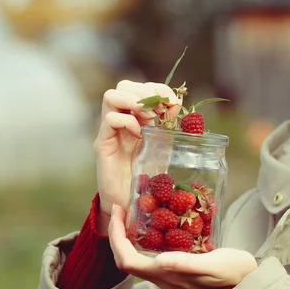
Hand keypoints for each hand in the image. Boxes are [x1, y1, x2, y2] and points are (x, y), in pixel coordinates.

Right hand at [94, 80, 181, 232]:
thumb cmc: (146, 177)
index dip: (160, 90)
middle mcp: (121, 119)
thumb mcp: (164, 149)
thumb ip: (171, 130)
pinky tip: (140, 135)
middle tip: (161, 111)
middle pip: (125, 85)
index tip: (174, 105)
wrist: (127, 203)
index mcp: (137, 117)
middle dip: (147, 92)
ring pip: (111, 95)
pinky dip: (127, 122)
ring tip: (149, 119)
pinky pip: (110, 119)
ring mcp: (110, 131)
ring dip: (135, 101)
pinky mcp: (102, 144)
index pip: (142, 87)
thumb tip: (187, 114)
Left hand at [108, 205, 257, 288]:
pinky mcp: (179, 266)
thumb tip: (160, 260)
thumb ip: (186, 263)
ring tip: (134, 213)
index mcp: (166, 276)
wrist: (248, 283)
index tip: (118, 212)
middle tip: (122, 208)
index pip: (127, 261)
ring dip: (129, 236)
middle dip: (118, 234)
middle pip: (126, 259)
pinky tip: (157, 222)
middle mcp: (163, 277)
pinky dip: (146, 237)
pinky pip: (152, 253)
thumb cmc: (233, 273)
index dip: (117, 238)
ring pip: (137, 257)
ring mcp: (170, 273)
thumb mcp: (213, 264)